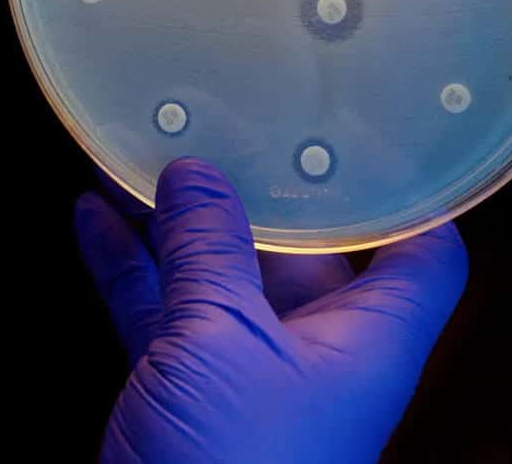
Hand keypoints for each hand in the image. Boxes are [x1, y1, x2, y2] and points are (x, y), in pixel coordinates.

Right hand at [76, 158, 467, 463]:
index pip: (418, 252)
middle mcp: (309, 350)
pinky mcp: (179, 384)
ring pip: (211, 271)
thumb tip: (197, 176)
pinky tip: (93, 220)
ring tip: (135, 160)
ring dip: (171, 221)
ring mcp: (240, 367)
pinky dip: (126, 263)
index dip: (401, 192)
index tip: (360, 131)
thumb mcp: (223, 341)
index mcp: (361, 341)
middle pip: (295, 248)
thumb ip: (209, 250)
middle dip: (248, 189)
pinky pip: (155, 306)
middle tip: (209, 126)